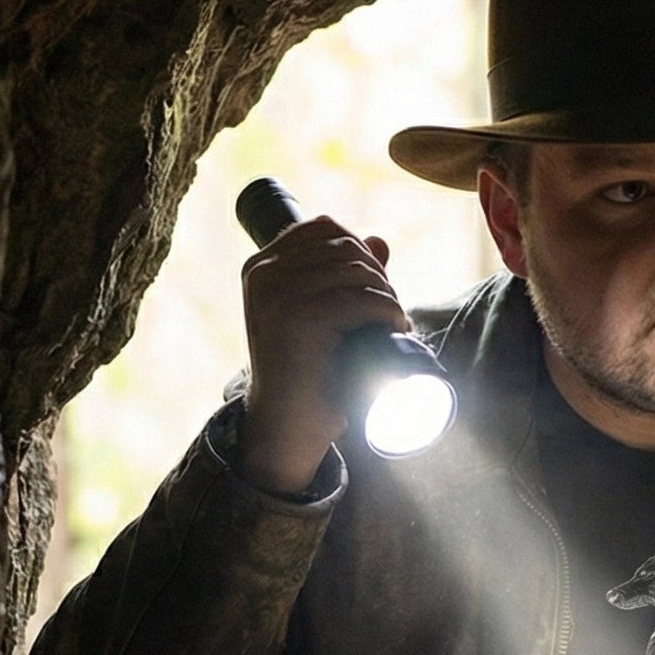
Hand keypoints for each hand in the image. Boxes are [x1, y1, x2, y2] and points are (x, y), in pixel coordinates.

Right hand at [236, 216, 407, 493]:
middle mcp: (263, 274)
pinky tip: (395, 329)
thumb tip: (380, 240)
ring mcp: (279, 295)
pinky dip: (389, 312)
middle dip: (378, 275)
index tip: (375, 285)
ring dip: (387, 294)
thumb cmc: (306, 373)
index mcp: (259, 267)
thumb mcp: (316, 315)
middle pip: (345, 247)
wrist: (285, 426)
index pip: (323, 227)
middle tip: (389, 311)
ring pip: (357, 270)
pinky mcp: (301, 320)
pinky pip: (362, 299)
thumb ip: (341, 276)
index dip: (361, 249)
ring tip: (393, 321)